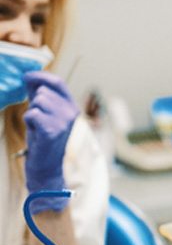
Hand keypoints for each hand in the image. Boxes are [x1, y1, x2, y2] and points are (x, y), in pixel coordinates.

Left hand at [23, 72, 78, 211]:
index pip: (58, 83)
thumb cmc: (43, 140)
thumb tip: (30, 76)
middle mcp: (72, 112)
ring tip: (37, 126)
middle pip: (44, 92)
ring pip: (38, 102)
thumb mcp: (46, 114)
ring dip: (31, 113)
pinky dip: (29, 121)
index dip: (41, 76)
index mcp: (72, 107)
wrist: (47, 168)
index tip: (27, 76)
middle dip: (34, 102)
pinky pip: (32, 114)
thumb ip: (41, 96)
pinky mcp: (52, 130)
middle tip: (37, 119)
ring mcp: (64, 121)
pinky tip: (35, 132)